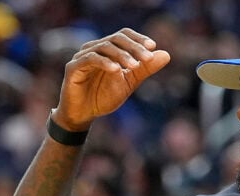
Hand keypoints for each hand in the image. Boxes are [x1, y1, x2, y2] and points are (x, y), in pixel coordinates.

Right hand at [53, 28, 170, 129]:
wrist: (83, 115)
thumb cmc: (103, 97)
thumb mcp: (128, 83)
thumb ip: (144, 69)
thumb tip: (166, 55)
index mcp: (107, 49)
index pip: (123, 35)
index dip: (138, 38)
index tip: (152, 46)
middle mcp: (94, 48)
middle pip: (115, 38)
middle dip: (133, 47)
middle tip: (147, 58)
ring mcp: (82, 57)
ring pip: (104, 47)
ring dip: (121, 55)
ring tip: (134, 67)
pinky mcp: (73, 68)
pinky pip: (90, 59)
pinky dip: (105, 63)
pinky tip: (117, 70)